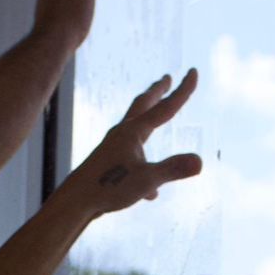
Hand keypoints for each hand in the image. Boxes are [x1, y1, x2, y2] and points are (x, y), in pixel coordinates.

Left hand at [68, 70, 202, 215]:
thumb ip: (172, 169)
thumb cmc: (107, 189)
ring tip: (156, 120)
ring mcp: (111, 149)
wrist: (74, 202)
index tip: (193, 71)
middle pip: (142, 107)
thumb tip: (200, 163)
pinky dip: (142, 165)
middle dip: (156, 92)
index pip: (165, 108)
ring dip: (147, 121)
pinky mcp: (106, 165)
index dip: (182, 91)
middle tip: (166, 79)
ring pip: (134, 130)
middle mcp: (120, 135)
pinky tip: (149, 194)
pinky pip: (129, 159)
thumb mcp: (145, 180)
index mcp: (132, 132)